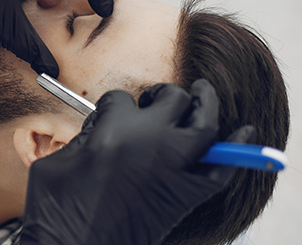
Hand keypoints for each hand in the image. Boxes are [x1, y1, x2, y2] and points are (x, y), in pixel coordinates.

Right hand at [19, 79, 255, 244]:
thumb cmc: (55, 209)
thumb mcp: (57, 163)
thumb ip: (83, 138)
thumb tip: (101, 131)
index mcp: (112, 130)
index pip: (121, 99)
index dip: (113, 106)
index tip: (108, 117)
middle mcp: (149, 141)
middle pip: (172, 98)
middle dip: (163, 94)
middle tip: (156, 99)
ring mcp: (173, 168)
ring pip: (204, 122)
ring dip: (206, 102)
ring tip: (202, 92)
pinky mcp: (186, 196)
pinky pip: (223, 168)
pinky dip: (239, 150)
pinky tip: (246, 134)